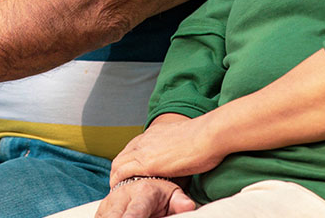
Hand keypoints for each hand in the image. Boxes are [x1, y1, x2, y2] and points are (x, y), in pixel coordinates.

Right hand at [96, 178, 194, 217]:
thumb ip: (179, 201)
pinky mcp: (102, 208)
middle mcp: (122, 196)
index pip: (135, 212)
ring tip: (119, 216)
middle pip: (113, 216)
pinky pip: (99, 217)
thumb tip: (189, 206)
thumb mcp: (172, 194)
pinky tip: (114, 217)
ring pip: (103, 216)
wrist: (142, 179)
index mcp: (143, 193)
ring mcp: (109, 201)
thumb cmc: (159, 192)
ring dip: (109, 217)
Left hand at [109, 116, 225, 186]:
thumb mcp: (185, 140)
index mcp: (157, 132)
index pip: (134, 146)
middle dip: (119, 170)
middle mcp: (147, 138)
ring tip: (118, 191)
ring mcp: (145, 150)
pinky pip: (123, 173)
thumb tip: (180, 158)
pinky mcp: (147, 163)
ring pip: (118, 163)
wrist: (209, 134)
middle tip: (120, 184)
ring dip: (116, 177)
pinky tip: (121, 192)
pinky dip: (118, 183)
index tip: (130, 172)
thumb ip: (176, 148)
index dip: (129, 160)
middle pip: (123, 154)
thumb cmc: (206, 139)